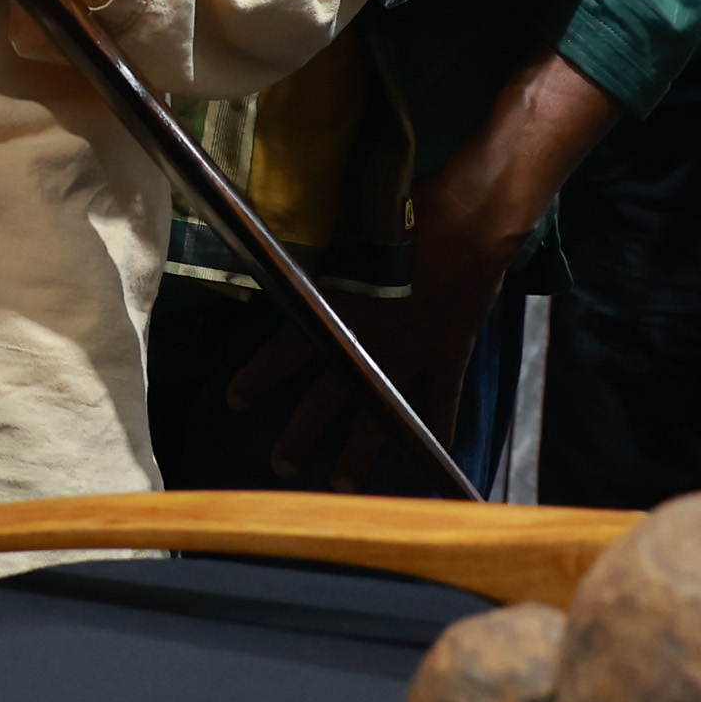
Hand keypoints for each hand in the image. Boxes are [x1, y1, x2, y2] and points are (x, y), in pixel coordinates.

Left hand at [218, 101, 587, 488]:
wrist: (465, 225)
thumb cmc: (399, 218)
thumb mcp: (344, 239)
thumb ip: (318, 262)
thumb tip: (281, 256)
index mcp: (332, 317)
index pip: (281, 356)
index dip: (256, 379)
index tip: (235, 401)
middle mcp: (365, 349)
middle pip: (324, 402)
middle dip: (300, 436)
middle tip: (280, 465)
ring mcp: (408, 359)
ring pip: (377, 419)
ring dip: (358, 455)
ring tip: (342, 484)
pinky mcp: (448, 357)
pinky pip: (443, 402)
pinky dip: (442, 429)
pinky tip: (436, 458)